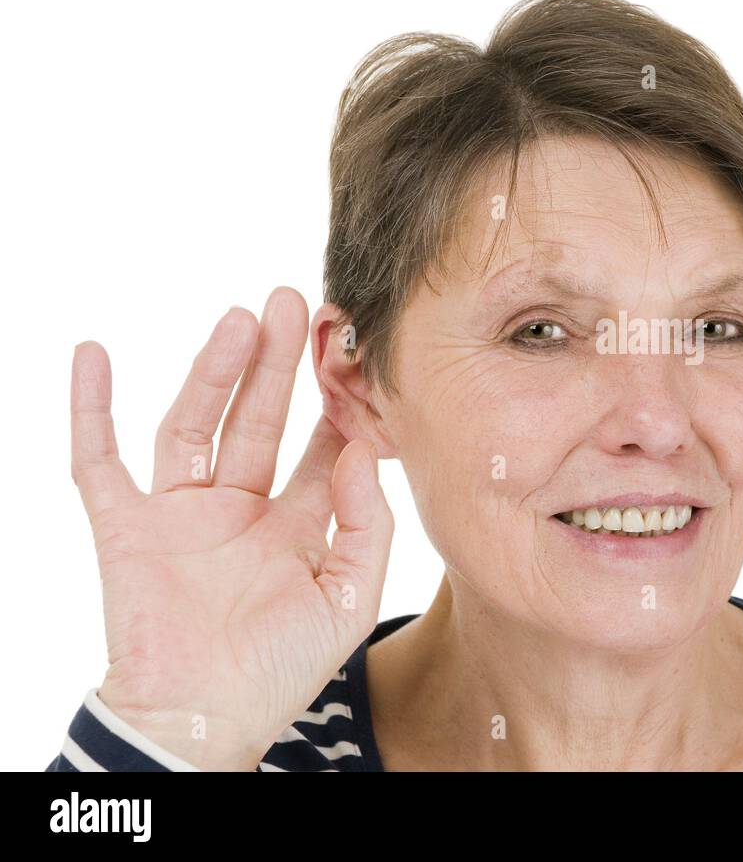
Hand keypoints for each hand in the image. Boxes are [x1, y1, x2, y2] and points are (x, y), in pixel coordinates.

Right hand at [69, 287, 393, 769]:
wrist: (201, 723)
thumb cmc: (279, 672)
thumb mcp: (349, 600)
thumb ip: (366, 527)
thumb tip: (359, 453)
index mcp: (295, 525)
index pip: (319, 447)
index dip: (336, 402)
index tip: (354, 352)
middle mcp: (240, 510)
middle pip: (260, 419)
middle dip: (278, 364)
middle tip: (297, 303)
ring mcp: (181, 513)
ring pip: (196, 424)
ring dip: (214, 371)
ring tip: (240, 317)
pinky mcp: (126, 524)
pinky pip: (100, 459)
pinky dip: (90, 407)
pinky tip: (92, 354)